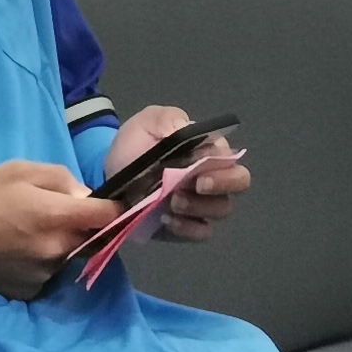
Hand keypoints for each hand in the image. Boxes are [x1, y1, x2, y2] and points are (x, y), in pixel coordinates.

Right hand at [0, 159, 121, 294]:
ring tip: (30, 232)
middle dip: (85, 226)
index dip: (115, 207)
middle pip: (93, 239)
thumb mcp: (19, 170)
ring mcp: (45, 275)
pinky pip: (50, 273)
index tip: (112, 203)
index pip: (109, 216)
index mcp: (56, 216)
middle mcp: (57, 250)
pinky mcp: (31, 291)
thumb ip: (61, 179)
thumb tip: (86, 197)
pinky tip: (19, 251)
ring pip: (70, 256)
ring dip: (62, 244)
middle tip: (58, 214)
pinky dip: (43, 262)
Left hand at [108, 103, 251, 241]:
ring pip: (221, 209)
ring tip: (172, 202)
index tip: (200, 168)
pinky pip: (201, 232)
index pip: (231, 157)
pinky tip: (166, 220)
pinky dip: (187, 228)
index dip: (222, 164)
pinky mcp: (188, 226)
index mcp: (208, 149)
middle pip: (238, 183)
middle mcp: (213, 176)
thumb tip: (185, 128)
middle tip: (196, 186)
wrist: (113, 173)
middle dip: (221, 185)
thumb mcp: (148, 122)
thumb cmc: (137, 144)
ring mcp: (202, 203)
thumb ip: (167, 119)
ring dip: (199, 207)